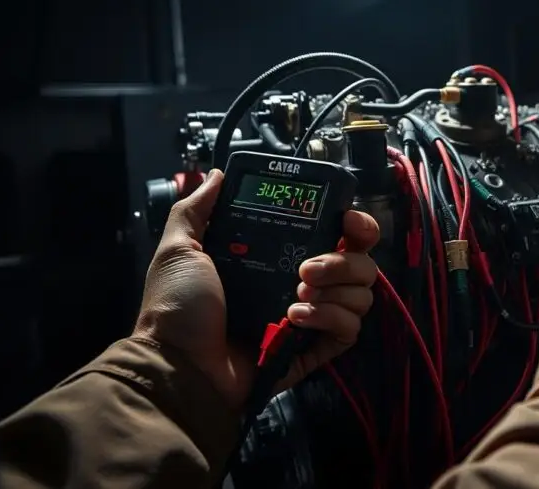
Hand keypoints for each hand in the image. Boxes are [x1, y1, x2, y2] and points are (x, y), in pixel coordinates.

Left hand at [134, 169, 379, 408]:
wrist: (179, 364)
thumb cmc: (178, 305)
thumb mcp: (180, 248)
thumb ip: (196, 209)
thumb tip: (219, 174)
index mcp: (278, 255)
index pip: (338, 234)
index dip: (354, 224)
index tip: (347, 222)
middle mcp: (302, 282)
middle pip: (360, 263)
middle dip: (343, 261)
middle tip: (306, 268)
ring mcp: (312, 318)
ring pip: (361, 295)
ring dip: (335, 291)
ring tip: (295, 297)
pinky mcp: (314, 350)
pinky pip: (348, 330)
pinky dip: (330, 319)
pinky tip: (296, 319)